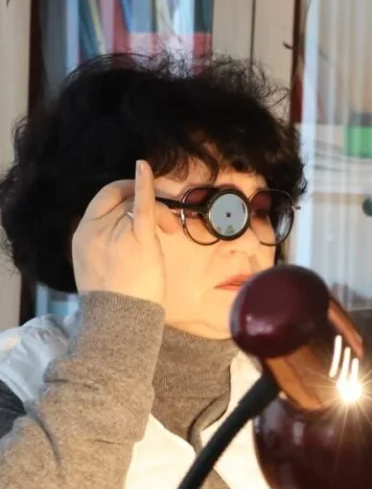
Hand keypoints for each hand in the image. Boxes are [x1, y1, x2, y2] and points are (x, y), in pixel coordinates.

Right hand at [72, 160, 165, 306]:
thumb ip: (104, 242)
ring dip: (161, 211)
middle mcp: (94, 230)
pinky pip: (142, 206)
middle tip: (167, 221)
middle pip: (122, 199)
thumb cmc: (116, 299)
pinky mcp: (138, 240)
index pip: (101, 200)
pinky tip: (145, 168)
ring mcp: (115, 233)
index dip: (123, 193)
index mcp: (81, 235)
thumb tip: (124, 227)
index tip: (139, 199)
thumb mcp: (97, 265)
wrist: (119, 320)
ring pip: (138, 205)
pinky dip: (145, 185)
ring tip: (172, 228)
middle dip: (146, 202)